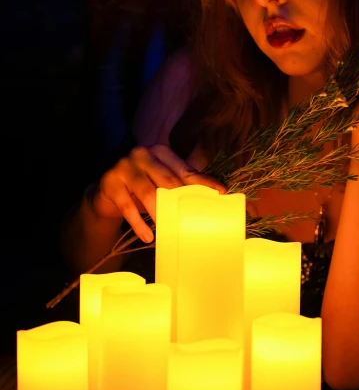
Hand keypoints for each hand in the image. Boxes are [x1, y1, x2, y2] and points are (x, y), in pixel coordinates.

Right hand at [90, 144, 225, 241]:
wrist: (107, 193)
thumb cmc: (142, 188)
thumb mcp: (161, 182)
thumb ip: (182, 184)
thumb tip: (215, 195)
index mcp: (162, 152)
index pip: (186, 170)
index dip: (203, 182)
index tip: (221, 193)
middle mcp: (143, 154)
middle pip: (168, 180)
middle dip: (181, 201)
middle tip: (193, 219)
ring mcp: (125, 166)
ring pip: (148, 191)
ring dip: (160, 213)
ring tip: (169, 231)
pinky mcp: (110, 182)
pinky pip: (127, 206)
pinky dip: (138, 224)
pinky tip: (147, 237)